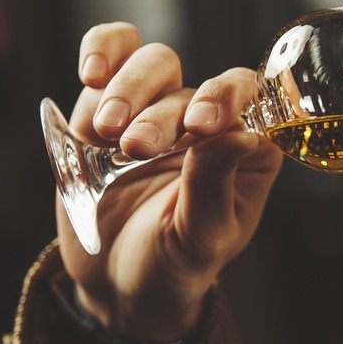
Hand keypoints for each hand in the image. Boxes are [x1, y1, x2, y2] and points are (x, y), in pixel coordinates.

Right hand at [56, 22, 282, 342]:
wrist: (116, 286)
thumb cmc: (174, 267)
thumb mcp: (202, 237)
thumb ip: (215, 184)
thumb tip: (243, 131)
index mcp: (246, 151)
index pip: (250, 98)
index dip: (228, 96)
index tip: (200, 125)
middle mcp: (205, 125)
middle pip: (193, 80)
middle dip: (163, 111)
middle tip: (137, 149)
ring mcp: (156, 114)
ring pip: (150, 64)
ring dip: (129, 90)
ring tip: (108, 134)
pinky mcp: (109, 115)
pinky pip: (107, 69)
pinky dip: (100, 57)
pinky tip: (93, 77)